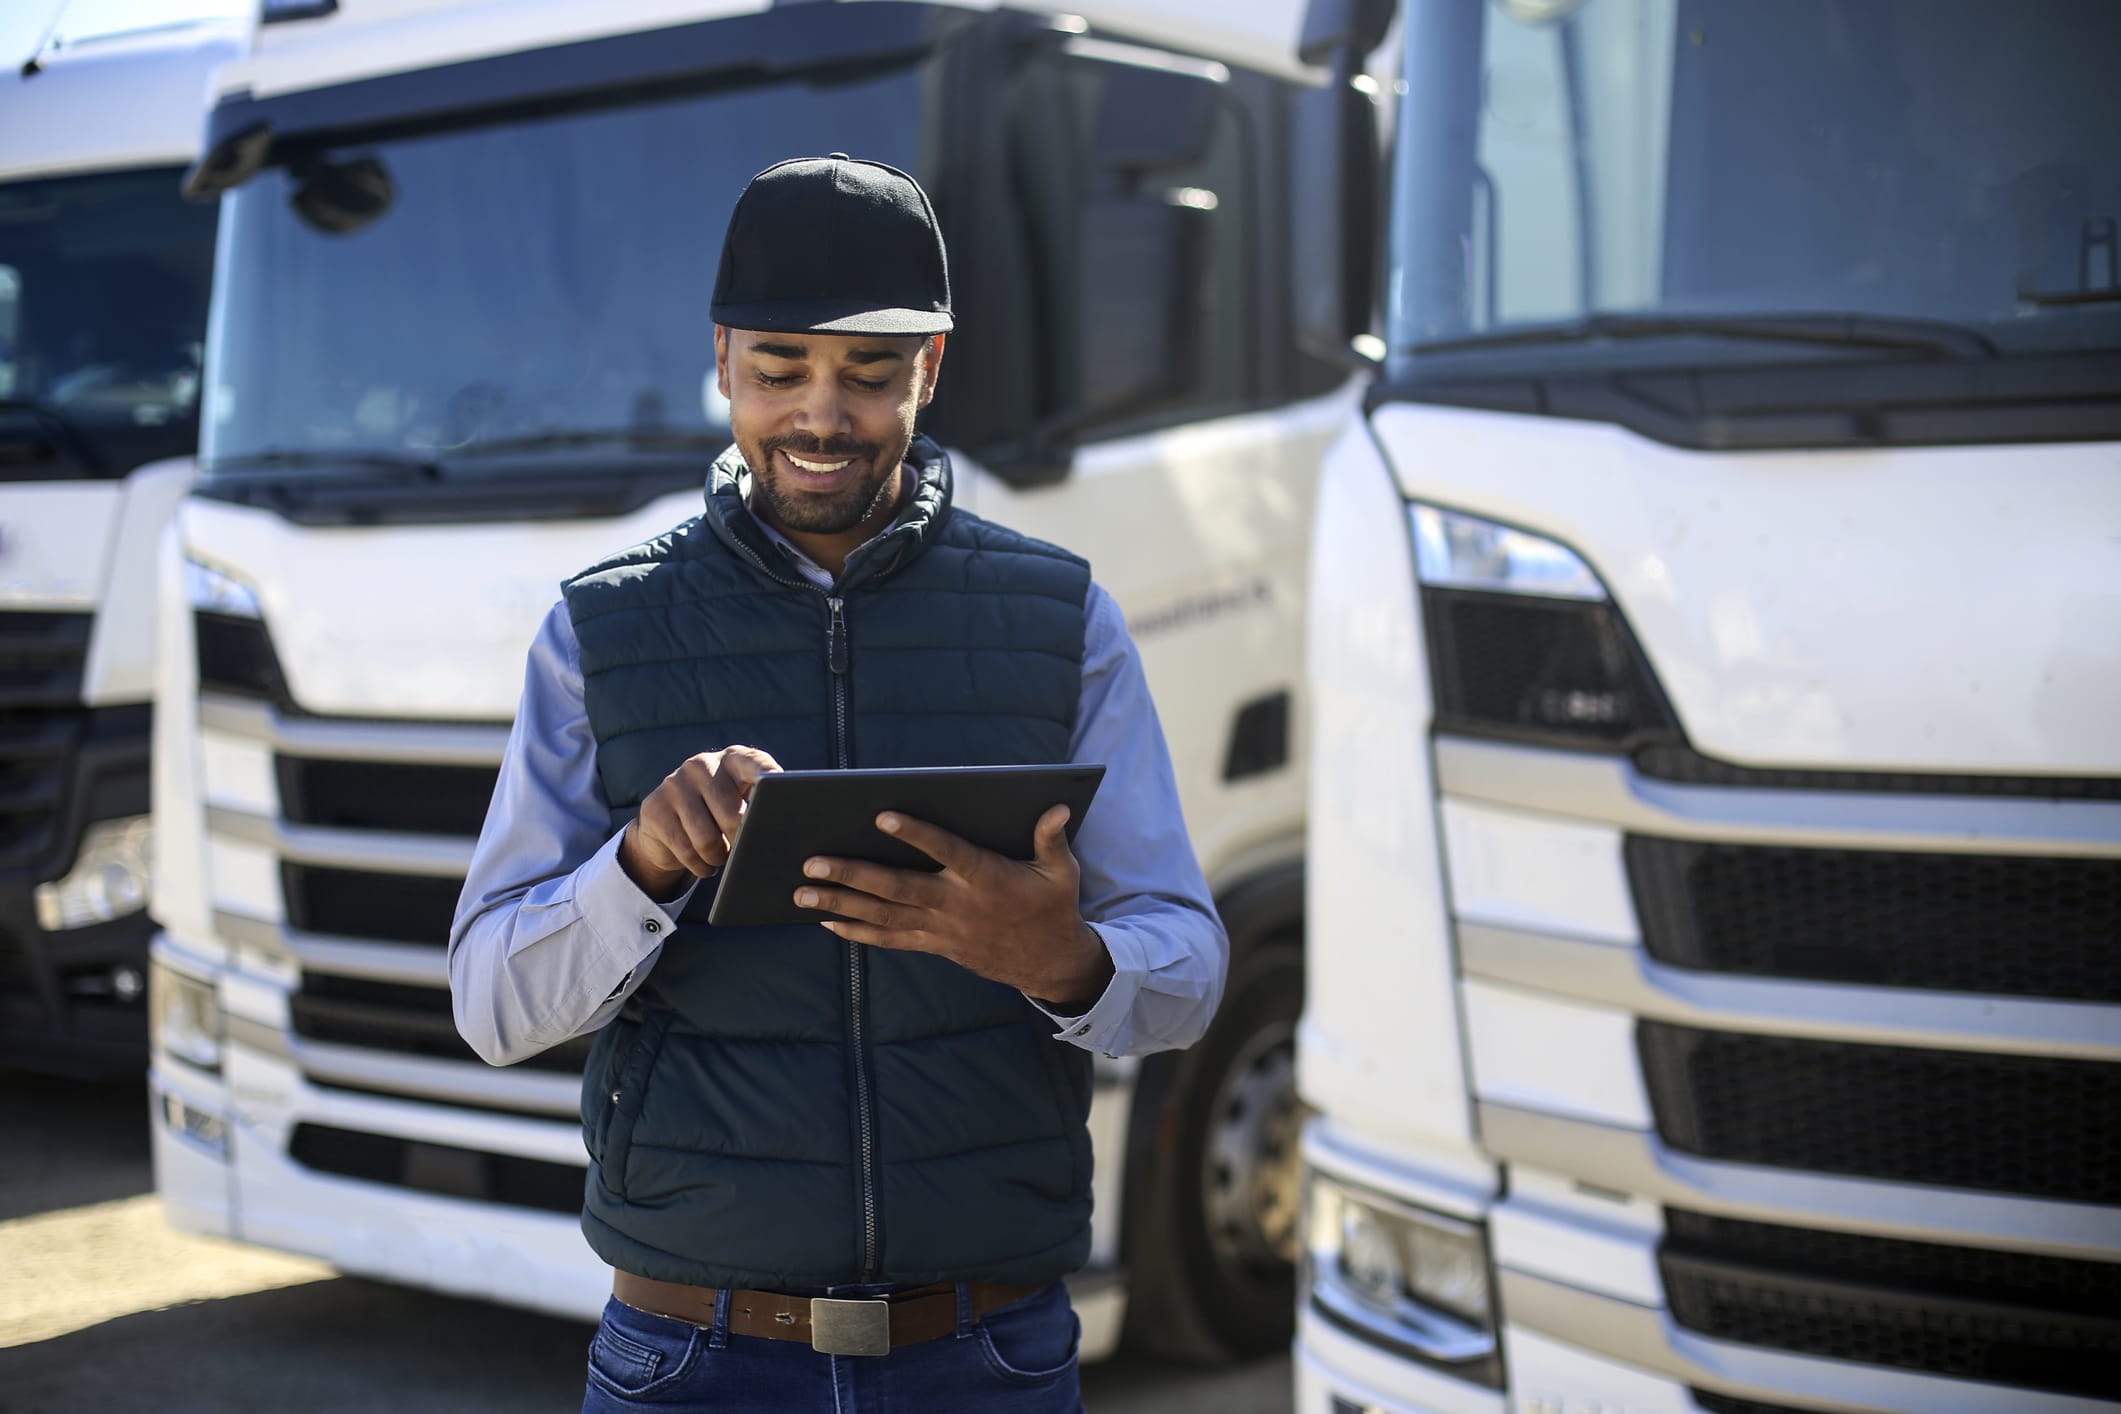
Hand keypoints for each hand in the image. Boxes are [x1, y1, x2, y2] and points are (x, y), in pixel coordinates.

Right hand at [618, 745, 782, 900]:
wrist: (666, 826)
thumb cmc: (718, 815)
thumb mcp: (740, 804)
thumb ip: (760, 807)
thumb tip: (777, 828)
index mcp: (733, 759)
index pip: (755, 763)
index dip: (768, 777)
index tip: (778, 786)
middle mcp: (702, 765)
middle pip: (731, 814)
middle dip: (740, 841)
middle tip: (742, 849)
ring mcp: (675, 783)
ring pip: (706, 839)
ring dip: (719, 857)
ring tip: (722, 856)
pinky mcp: (655, 807)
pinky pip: (686, 850)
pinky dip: (700, 866)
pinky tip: (703, 862)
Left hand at [794, 805, 1114, 1008]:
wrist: (1049, 963)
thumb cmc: (1053, 907)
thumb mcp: (1061, 871)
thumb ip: (1051, 838)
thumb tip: (1058, 807)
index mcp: (987, 878)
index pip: (947, 852)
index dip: (916, 835)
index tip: (883, 816)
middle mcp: (957, 905)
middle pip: (898, 888)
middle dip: (853, 874)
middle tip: (812, 861)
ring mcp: (942, 929)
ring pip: (884, 915)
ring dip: (841, 903)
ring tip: (802, 891)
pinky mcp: (935, 945)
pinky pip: (890, 939)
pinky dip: (858, 931)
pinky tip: (827, 920)